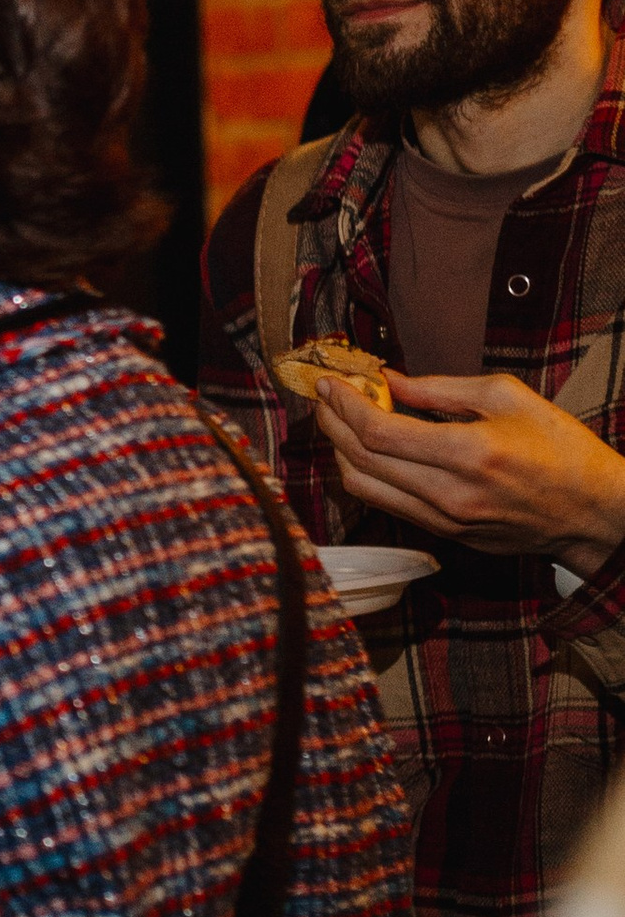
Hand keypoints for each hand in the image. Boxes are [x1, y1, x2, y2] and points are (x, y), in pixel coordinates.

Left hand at [315, 370, 624, 568]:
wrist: (592, 512)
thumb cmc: (560, 448)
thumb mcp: (508, 397)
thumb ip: (440, 388)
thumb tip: (389, 380)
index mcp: (469, 453)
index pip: (379, 432)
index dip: (344, 405)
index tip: (329, 382)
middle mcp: (450, 494)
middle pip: (362, 461)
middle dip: (333, 424)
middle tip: (323, 397)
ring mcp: (445, 522)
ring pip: (365, 489)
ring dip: (341, 453)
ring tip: (338, 421)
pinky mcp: (445, 536)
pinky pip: (387, 505)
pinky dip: (366, 475)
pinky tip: (364, 450)